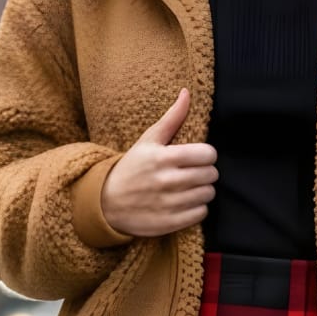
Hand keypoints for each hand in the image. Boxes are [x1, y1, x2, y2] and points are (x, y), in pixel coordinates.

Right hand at [99, 88, 217, 237]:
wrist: (105, 201)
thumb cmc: (131, 167)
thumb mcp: (148, 140)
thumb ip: (172, 118)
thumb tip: (187, 93)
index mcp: (164, 157)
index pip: (208, 154)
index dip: (207, 155)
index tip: (198, 157)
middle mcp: (168, 181)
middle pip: (211, 175)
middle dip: (206, 172)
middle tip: (193, 173)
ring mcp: (169, 203)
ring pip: (208, 194)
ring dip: (202, 190)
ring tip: (189, 187)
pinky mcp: (169, 222)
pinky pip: (201, 213)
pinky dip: (197, 208)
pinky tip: (185, 202)